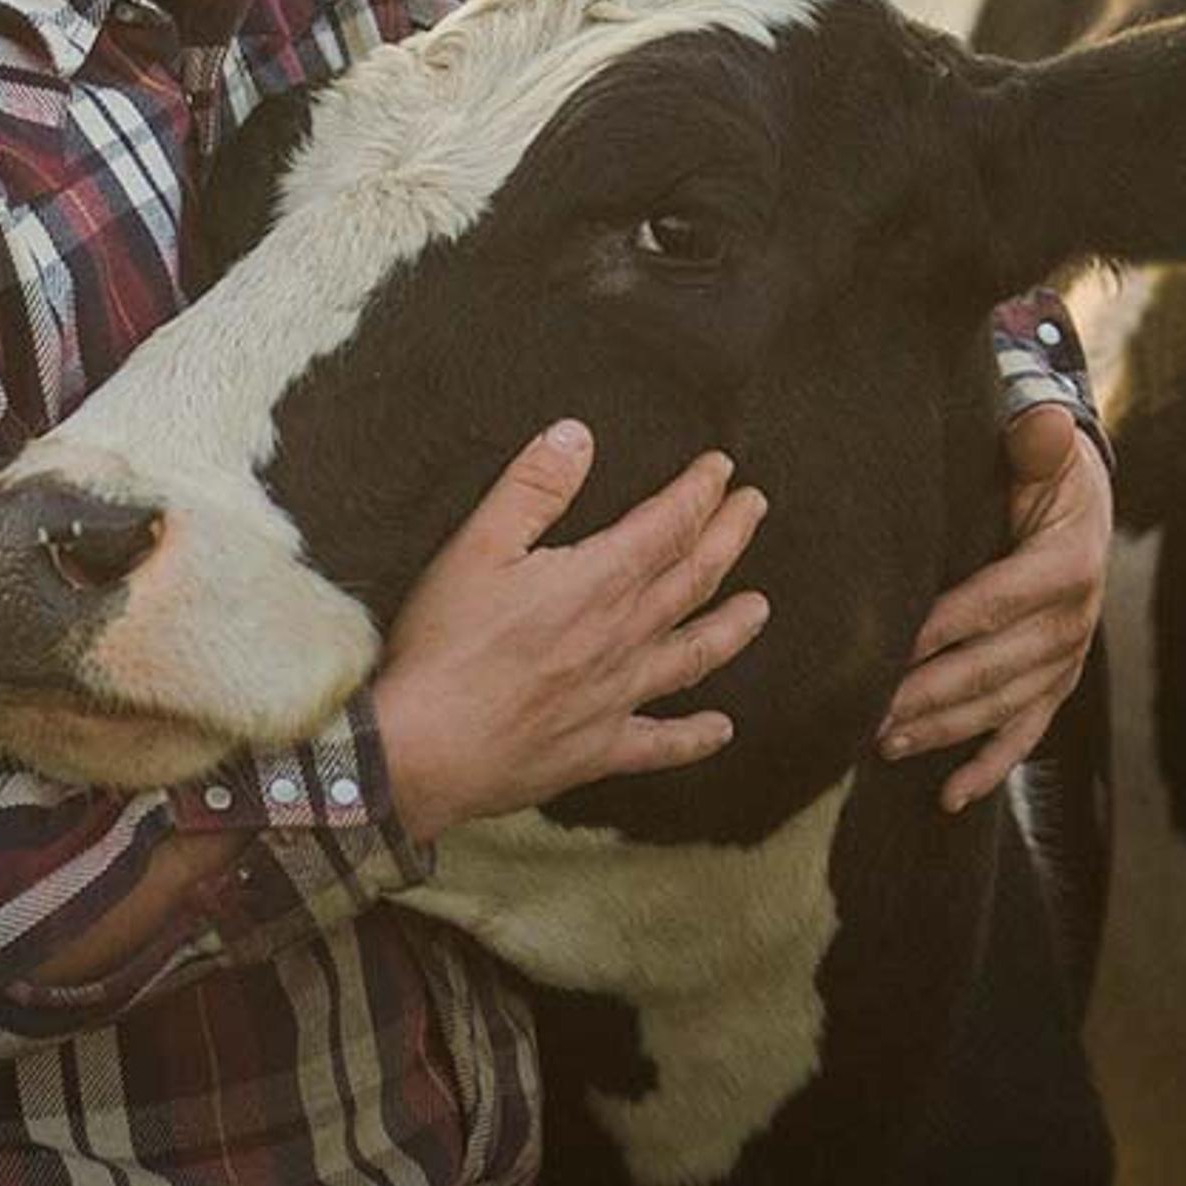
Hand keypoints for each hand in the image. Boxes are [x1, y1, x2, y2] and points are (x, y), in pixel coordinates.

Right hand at [372, 423, 768, 847]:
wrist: (424, 750)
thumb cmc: (444, 647)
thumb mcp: (476, 548)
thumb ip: (532, 489)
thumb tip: (578, 435)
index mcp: (596, 581)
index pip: (667, 525)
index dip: (699, 492)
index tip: (722, 469)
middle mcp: (622, 636)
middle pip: (693, 579)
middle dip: (728, 537)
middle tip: (754, 507)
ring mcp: (617, 696)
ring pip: (694, 654)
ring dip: (733, 627)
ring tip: (760, 607)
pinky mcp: (599, 749)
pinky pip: (662, 743)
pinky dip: (696, 737)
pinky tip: (722, 729)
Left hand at [878, 404, 1109, 813]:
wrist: (1080, 502)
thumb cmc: (1041, 472)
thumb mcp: (1042, 451)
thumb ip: (1035, 444)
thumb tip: (1045, 422)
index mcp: (1065, 566)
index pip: (993, 603)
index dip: (942, 629)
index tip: (890, 650)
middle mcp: (1072, 622)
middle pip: (992, 667)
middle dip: (929, 695)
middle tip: (868, 715)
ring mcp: (1065, 660)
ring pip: (1001, 707)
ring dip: (945, 731)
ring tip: (884, 745)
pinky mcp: (1054, 683)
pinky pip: (1025, 733)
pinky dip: (990, 767)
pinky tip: (951, 798)